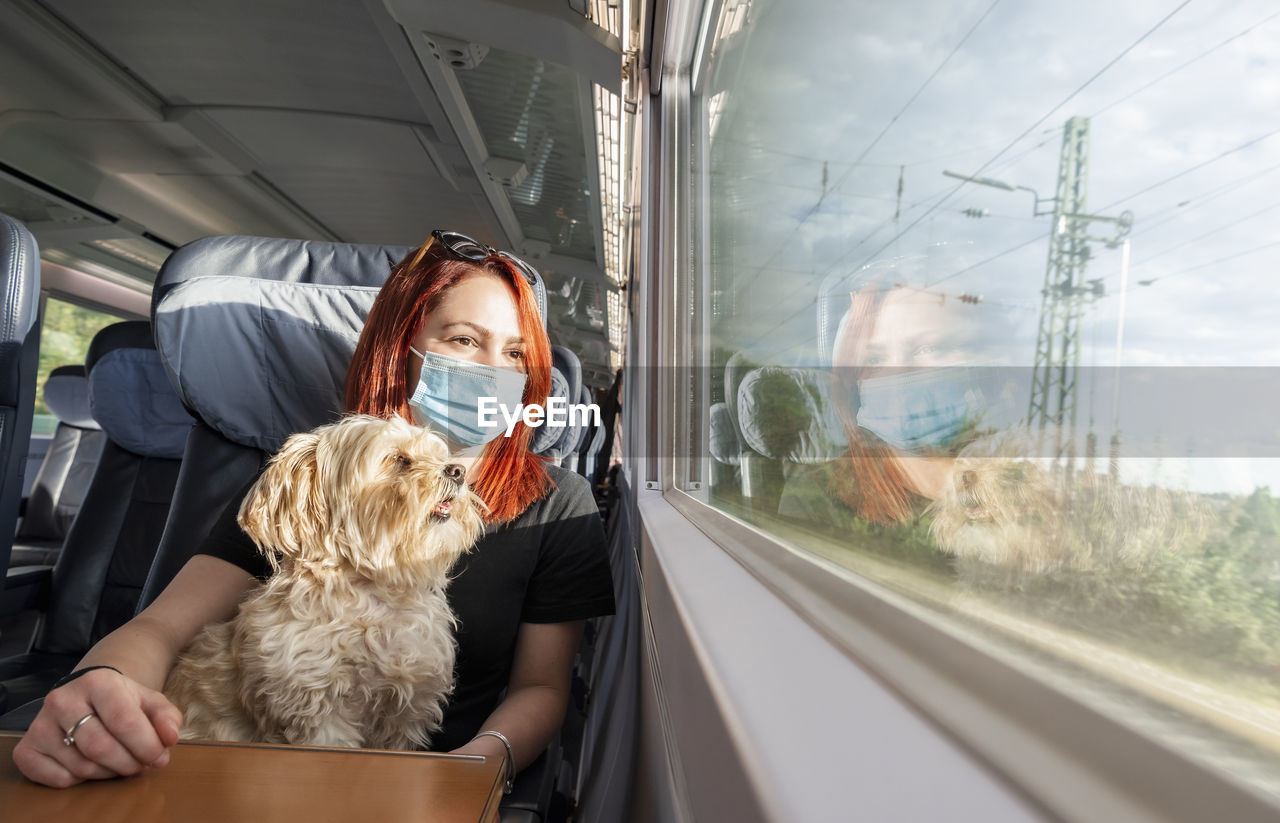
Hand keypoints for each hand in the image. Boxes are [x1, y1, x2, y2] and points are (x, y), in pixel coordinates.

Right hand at [11, 668, 182, 786]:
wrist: (86, 695)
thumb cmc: (121, 701)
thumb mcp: (149, 701)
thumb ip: (166, 716)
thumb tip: (170, 737)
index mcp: (97, 681)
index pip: (124, 721)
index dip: (146, 745)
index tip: (160, 757)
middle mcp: (62, 699)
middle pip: (100, 747)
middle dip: (129, 763)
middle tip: (141, 765)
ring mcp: (40, 724)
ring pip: (81, 766)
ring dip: (109, 772)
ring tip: (120, 762)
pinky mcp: (27, 748)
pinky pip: (59, 778)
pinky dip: (82, 780)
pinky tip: (93, 765)